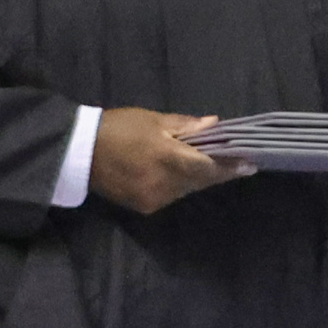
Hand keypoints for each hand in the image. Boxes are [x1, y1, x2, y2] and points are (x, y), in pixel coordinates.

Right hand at [91, 108, 252, 214]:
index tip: (250, 164)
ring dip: (196, 177)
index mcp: (168, 158)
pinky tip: (176, 172)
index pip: (208, 168)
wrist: (77, 151)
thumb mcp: (152, 120)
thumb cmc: (117, 128)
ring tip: (203, 162)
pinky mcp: (144, 207)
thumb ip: (185, 126)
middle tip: (235, 161)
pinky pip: (171, 195)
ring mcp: (154, 198)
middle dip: (215, 171)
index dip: (230, 167)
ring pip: (186, 189)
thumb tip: (215, 125)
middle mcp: (164, 183)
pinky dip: (178, 184)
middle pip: (200, 181)